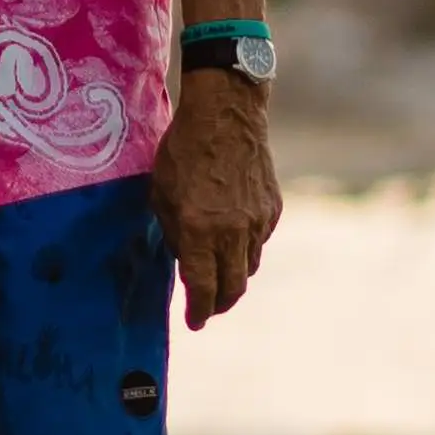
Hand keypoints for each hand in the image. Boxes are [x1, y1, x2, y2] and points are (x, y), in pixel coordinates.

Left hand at [152, 70, 276, 323]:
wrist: (227, 113)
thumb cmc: (184, 150)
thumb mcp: (161, 194)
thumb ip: (173, 234)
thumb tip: (185, 262)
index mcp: (198, 230)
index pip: (202, 289)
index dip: (198, 312)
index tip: (194, 322)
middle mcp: (232, 231)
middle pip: (233, 289)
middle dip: (219, 304)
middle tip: (208, 307)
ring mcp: (257, 221)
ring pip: (248, 266)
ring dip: (233, 276)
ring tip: (219, 273)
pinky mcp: (273, 209)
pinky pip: (260, 242)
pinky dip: (246, 248)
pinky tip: (233, 237)